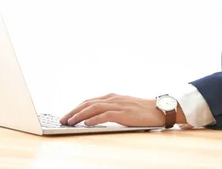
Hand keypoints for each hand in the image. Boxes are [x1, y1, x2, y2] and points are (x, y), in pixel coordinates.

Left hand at [60, 93, 184, 126]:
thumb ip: (111, 110)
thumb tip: (95, 118)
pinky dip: (93, 119)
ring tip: (70, 122)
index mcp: (112, 97)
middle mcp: (113, 98)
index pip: (90, 101)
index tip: (67, 115)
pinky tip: (85, 123)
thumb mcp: (124, 108)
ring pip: (93, 108)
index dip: (77, 108)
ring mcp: (118, 105)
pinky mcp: (123, 113)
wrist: (159, 110)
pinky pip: (104, 115)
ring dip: (79, 115)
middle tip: (62, 119)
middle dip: (73, 111)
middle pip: (88, 103)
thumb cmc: (143, 111)